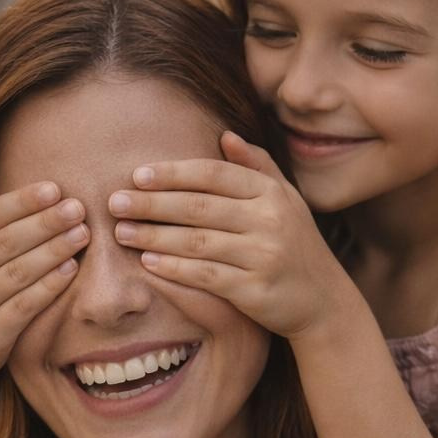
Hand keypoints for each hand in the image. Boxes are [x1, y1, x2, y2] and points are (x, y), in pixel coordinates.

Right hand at [0, 169, 89, 390]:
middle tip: (78, 209)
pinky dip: (49, 287)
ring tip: (82, 234)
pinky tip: (71, 270)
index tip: (55, 188)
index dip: (21, 202)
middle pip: (5, 243)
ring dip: (53, 251)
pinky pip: (24, 307)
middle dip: (45, 223)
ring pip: (17, 273)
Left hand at [109, 131, 353, 338]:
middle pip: (198, 206)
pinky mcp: (254, 290)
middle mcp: (269, 220)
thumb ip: (257, 166)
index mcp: (270, 193)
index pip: (213, 175)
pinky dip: (173, 268)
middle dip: (152, 203)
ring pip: (196, 241)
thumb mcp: (285, 201)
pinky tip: (147, 262)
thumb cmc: (296, 246)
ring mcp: (263, 255)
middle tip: (114, 202)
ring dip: (154, 235)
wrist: (323, 302)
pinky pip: (205, 275)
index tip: (137, 175)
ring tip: (122, 232)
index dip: (173, 174)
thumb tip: (224, 136)